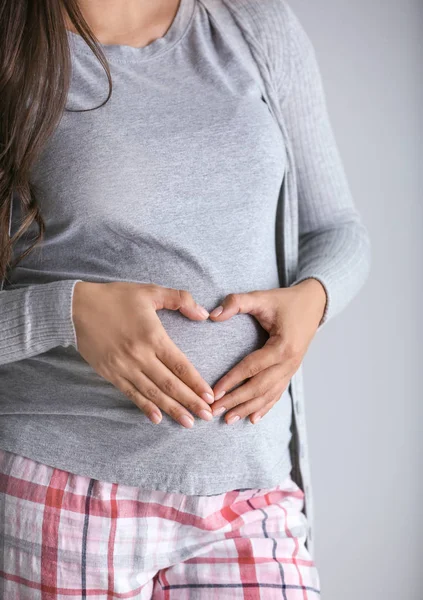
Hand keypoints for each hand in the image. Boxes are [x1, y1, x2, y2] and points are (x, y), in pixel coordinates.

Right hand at [72, 281, 214, 427]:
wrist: (76, 308)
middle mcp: (140, 356)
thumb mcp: (150, 291)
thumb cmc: (115, 297)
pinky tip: (157, 418)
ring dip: (172, 409)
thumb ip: (180, 299)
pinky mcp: (110, 373)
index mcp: (153, 336)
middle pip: (170, 384)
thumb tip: (203, 314)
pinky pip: (131, 394)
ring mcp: (124, 367)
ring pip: (152, 393)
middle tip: (207, 416)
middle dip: (190, 402)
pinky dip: (144, 407)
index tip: (210, 396)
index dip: (196, 382)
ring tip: (188, 422)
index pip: (180, 365)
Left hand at [208, 278, 326, 423]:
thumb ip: (236, 302)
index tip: (214, 392)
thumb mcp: (261, 297)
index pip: (252, 367)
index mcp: (282, 347)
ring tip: (228, 420)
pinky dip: (264, 407)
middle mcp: (289, 363)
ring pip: (268, 395)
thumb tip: (212, 314)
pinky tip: (253, 419)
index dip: (231, 381)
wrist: (313, 304)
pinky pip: (277, 393)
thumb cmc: (285, 301)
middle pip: (259, 387)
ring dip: (247, 408)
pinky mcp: (291, 372)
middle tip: (214, 411)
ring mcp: (292, 370)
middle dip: (236, 400)